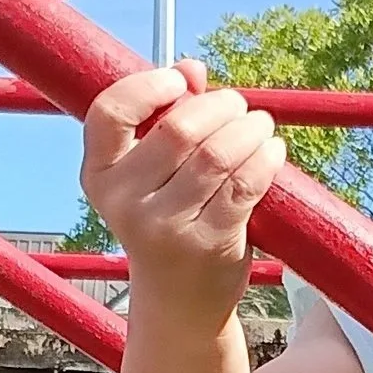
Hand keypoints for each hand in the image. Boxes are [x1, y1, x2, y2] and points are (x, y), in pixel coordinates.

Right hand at [81, 61, 285, 316]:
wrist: (179, 303)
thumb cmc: (167, 221)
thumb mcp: (151, 176)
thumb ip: (165, 118)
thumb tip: (192, 68)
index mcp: (100, 176)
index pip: (109, 113)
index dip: (147, 86)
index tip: (180, 81)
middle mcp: (125, 203)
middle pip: (178, 129)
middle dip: (220, 106)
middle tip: (239, 106)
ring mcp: (165, 228)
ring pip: (217, 155)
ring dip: (249, 129)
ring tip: (261, 125)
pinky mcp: (208, 244)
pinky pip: (244, 185)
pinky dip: (264, 158)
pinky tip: (271, 151)